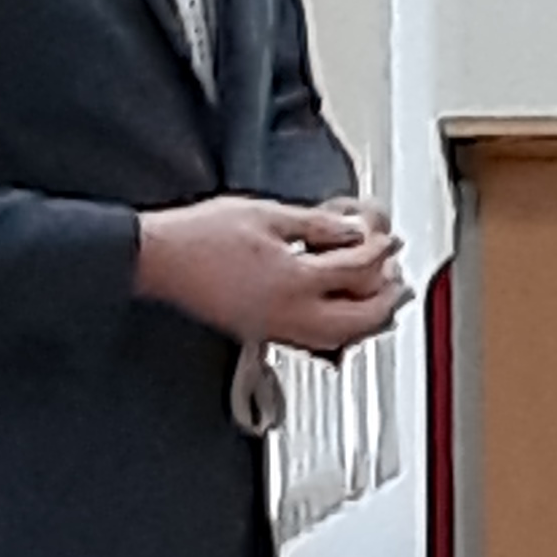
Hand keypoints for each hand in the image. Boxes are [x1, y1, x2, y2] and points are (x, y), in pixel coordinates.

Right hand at [135, 194, 403, 352]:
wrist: (155, 259)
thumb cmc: (197, 236)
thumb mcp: (266, 214)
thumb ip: (316, 224)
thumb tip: (352, 230)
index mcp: (292, 280)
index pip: (356, 270)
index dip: (380, 252)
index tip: (389, 241)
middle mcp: (287, 313)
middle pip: (359, 320)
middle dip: (386, 302)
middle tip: (400, 284)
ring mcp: (273, 327)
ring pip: (339, 339)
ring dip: (367, 323)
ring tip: (381, 304)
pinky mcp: (259, 332)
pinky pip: (312, 341)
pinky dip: (338, 332)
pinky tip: (340, 317)